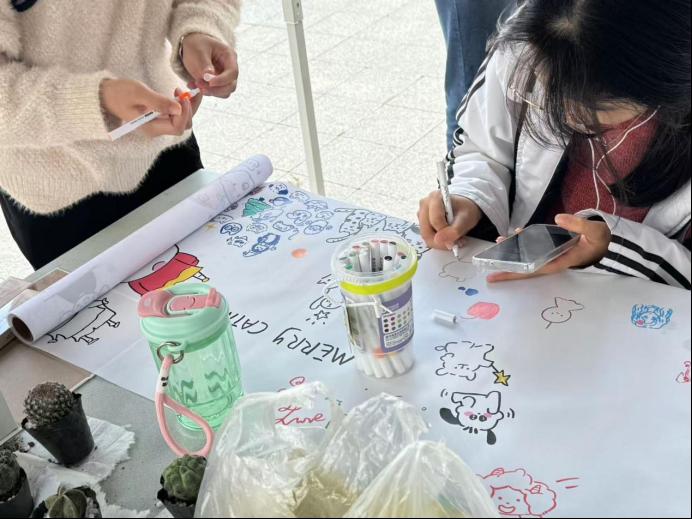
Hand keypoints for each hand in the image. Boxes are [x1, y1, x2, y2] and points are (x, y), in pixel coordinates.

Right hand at [101, 79, 193, 136]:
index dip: (184, 112)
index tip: (182, 94)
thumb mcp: (138, 93)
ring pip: (182, 120)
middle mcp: (157, 129)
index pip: (177, 126)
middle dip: (190, 109)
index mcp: (151, 128)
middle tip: (187, 90)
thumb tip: (178, 108)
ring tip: (184, 90)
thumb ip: (158, 102)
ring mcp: (158, 124)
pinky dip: (182, 105)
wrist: (106, 95)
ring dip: (188, 106)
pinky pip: (176, 115)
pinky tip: (179, 93)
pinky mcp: (159, 118)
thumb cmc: (119, 93)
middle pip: (183, 125)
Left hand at [181, 33, 238, 97]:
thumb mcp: (198, 51)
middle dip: (216, 89)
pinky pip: (214, 92)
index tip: (210, 82)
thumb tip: (209, 77)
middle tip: (199, 85)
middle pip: (231, 86)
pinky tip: (193, 84)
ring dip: (210, 92)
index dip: (222, 80)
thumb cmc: (196, 44)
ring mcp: (224, 77)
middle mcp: (229, 68)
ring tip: (194, 83)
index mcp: (229, 56)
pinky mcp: (217, 83)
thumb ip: (204, 64)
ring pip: (224, 92)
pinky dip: (204, 91)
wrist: (192, 44)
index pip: (233, 72)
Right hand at [418, 193, 482, 249]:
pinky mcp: (422, 223)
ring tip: (454, 240)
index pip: (435, 220)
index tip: (456, 238)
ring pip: (426, 236)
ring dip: (440, 243)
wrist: (463, 209)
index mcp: (435, 198)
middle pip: (427, 230)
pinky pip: (427, 237)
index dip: (445, 232)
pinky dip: (438, 242)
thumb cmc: (464, 210)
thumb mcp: (466, 219)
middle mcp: (424, 205)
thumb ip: (454, 230)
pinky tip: (448, 238)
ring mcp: (421, 214)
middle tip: (454, 244)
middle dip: (441, 241)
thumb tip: (438, 240)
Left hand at [487, 214, 611, 282]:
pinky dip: (522, 243)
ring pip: (527, 258)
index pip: (534, 269)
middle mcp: (552, 261)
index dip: (517, 272)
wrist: (606, 240)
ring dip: (512, 252)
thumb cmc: (599, 239)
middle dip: (508, 269)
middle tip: (490, 269)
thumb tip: (559, 218)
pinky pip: (533, 248)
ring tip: (498, 243)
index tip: (500, 273)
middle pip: (526, 268)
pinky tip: (514, 235)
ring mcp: (550, 255)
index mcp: (560, 261)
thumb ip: (578, 225)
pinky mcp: (550, 248)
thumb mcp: (594, 232)